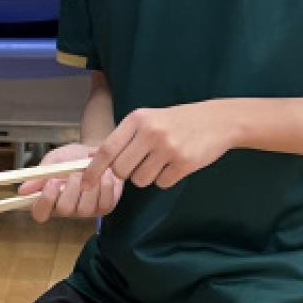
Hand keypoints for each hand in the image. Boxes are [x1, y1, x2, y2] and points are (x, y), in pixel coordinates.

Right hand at [18, 142, 124, 223]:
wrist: (97, 151)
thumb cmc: (71, 157)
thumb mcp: (54, 161)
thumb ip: (41, 175)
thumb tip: (22, 190)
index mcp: (50, 199)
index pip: (40, 214)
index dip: (45, 201)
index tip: (51, 182)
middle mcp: (67, 209)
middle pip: (64, 210)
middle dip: (71, 188)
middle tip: (76, 173)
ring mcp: (86, 211)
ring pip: (85, 209)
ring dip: (90, 186)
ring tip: (93, 170)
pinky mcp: (104, 208)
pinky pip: (104, 204)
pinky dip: (105, 187)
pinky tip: (105, 174)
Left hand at [82, 103, 231, 191]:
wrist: (217, 120)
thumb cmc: (176, 122)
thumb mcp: (148, 119)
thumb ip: (124, 138)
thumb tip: (95, 159)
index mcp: (137, 119)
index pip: (107, 149)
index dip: (94, 170)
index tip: (86, 183)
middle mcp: (151, 132)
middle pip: (121, 170)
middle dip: (127, 173)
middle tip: (141, 162)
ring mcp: (168, 147)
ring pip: (140, 180)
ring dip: (148, 176)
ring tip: (162, 160)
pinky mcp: (184, 162)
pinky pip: (162, 184)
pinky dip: (166, 178)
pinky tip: (176, 163)